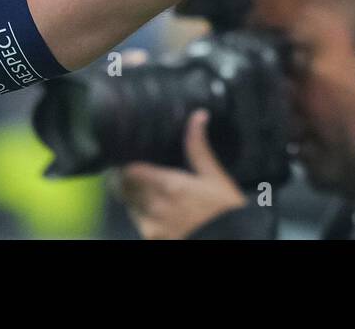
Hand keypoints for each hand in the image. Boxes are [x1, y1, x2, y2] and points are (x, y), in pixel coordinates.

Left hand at [116, 109, 246, 238]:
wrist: (230, 239)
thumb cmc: (223, 209)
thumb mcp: (214, 176)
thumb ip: (198, 147)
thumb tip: (198, 115)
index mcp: (170, 185)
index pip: (131, 171)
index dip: (124, 163)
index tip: (125, 157)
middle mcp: (157, 206)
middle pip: (125, 187)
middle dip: (124, 178)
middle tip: (129, 171)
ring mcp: (153, 225)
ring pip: (128, 204)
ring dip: (130, 194)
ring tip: (138, 187)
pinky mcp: (153, 238)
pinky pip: (136, 221)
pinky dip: (138, 212)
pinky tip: (148, 207)